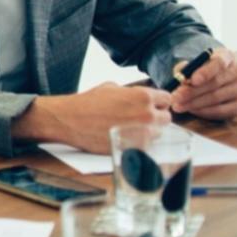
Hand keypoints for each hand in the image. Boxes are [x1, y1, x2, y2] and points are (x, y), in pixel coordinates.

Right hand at [17, 82, 171, 152]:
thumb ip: (133, 93)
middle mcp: (147, 115)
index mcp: (144, 96)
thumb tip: (144, 98)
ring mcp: (142, 134)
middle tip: (140, 119)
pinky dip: (139, 143)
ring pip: (158, 134)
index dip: (157, 103)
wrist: (70, 120)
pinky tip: (125, 138)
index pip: (166, 100)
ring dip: (149, 132)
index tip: (151, 106)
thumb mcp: (112, 88)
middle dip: (155, 118)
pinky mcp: (134, 149)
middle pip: (166, 118)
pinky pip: (146, 146)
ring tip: (131, 129)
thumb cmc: (88, 102)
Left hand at [171, 47, 236, 119]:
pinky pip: (221, 111)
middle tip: (175, 97)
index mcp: (227, 56)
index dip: (205, 72)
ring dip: (194, 103)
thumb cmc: (200, 71)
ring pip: (216, 97)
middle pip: (216, 82)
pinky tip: (191, 110)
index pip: (219, 62)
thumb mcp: (192, 66)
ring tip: (178, 105)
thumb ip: (185, 70)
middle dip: (192, 91)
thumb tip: (181, 80)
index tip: (192, 81)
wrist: (215, 82)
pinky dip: (204, 112)